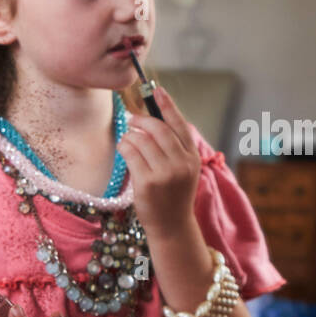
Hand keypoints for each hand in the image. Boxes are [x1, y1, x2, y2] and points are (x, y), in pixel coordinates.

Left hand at [116, 86, 200, 238]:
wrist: (172, 226)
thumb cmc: (173, 195)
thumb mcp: (182, 170)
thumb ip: (174, 148)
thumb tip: (152, 120)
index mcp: (192, 157)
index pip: (179, 124)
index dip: (167, 105)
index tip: (157, 90)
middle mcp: (181, 163)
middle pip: (158, 129)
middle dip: (142, 119)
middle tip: (132, 118)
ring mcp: (165, 173)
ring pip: (142, 139)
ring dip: (130, 135)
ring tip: (128, 140)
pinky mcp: (148, 182)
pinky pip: (131, 153)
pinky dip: (124, 146)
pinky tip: (124, 149)